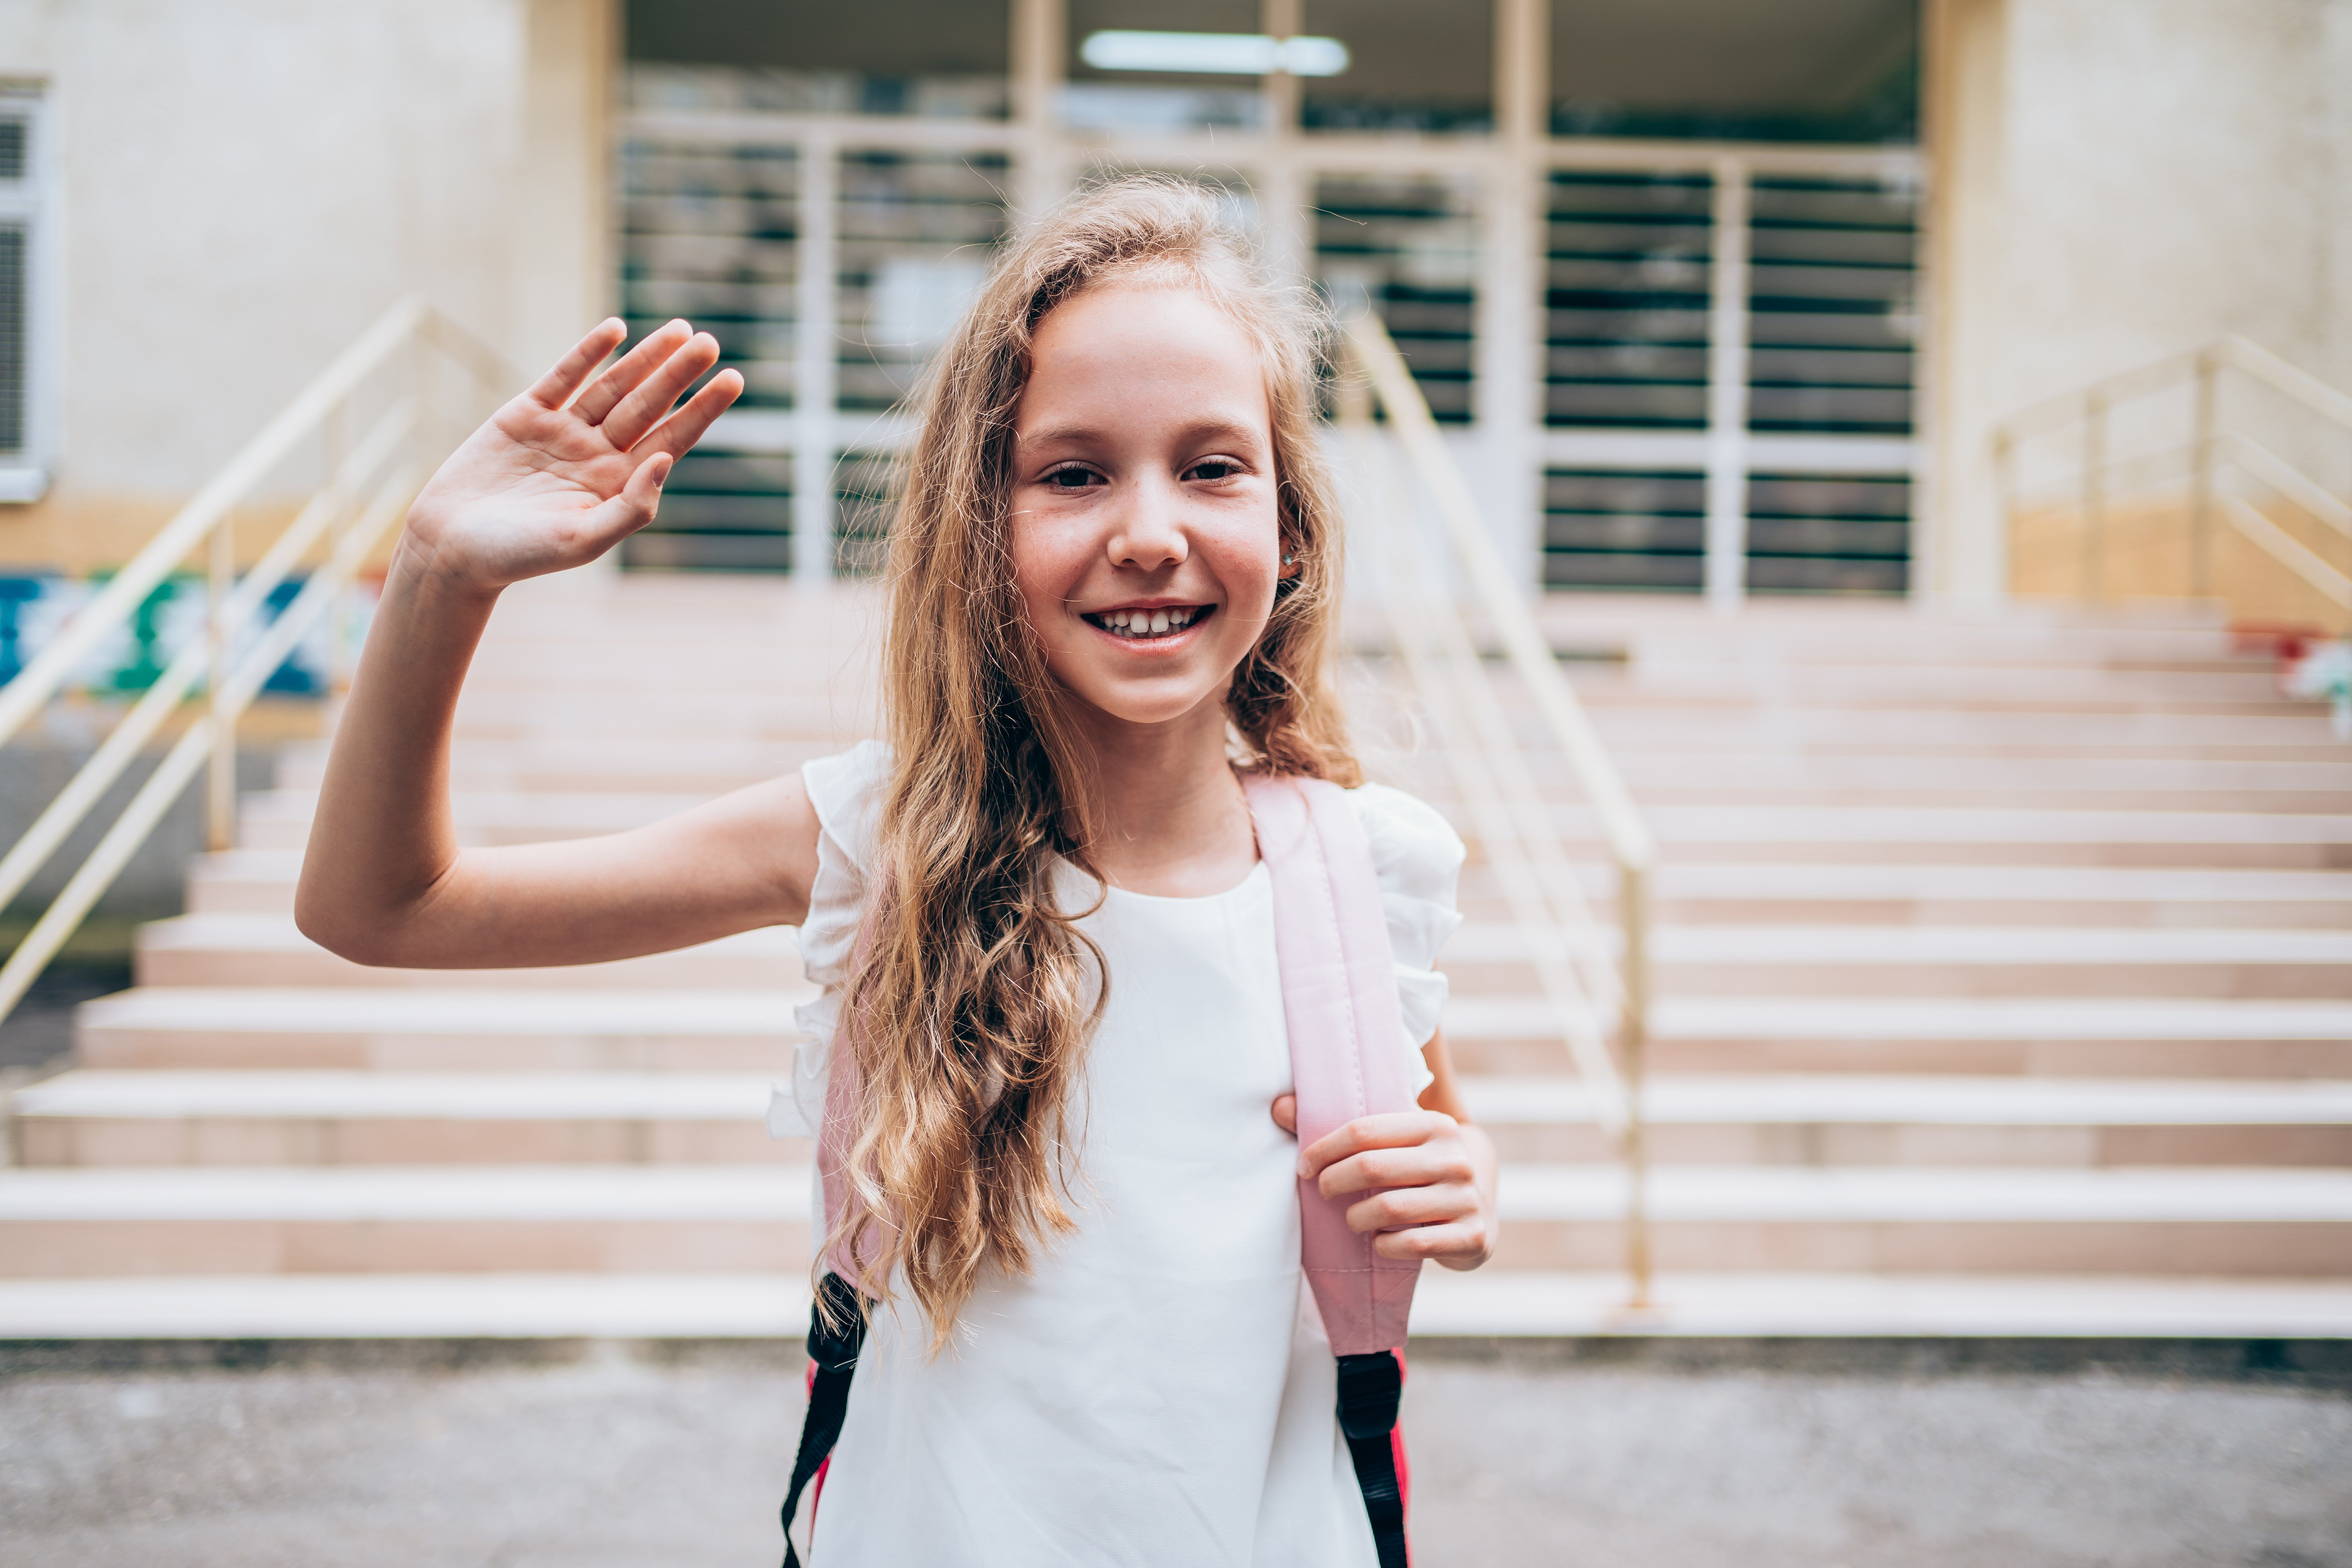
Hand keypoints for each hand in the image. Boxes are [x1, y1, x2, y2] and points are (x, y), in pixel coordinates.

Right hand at [401, 318, 743, 590]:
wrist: (450, 548)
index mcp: (617, 485)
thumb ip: (630, 507)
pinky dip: (588, 353)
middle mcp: (597, 455)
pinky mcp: (525, 415)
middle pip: (648, 406)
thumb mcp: (583, 540)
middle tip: (712, 342)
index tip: (735, 379)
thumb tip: (666, 461)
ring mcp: (563, 432)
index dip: (702, 410)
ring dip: (645, 358)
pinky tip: (616, 330)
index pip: (671, 440)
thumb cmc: (518, 555)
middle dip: (678, 374)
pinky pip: (563, 377)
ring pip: (613, 386)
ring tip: (680, 330)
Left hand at [1271, 1095, 1496, 1269]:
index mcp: (1435, 1125)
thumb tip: (1278, 1106)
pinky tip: (1379, 1242)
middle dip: (1334, 1182)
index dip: (1324, 1149)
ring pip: (1389, 1208)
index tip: (1304, 1166)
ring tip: (1351, 1220)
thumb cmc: (1418, 1171)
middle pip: (1371, 1167)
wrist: (1479, 1208)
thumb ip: (1340, 1127)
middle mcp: (1455, 1158)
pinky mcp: (1472, 1236)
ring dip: (1356, 1218)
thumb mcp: (1394, 1144)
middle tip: (1323, 1192)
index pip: (1363, 1130)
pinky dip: (1386, 1245)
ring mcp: (1467, 1198)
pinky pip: (1413, 1243)